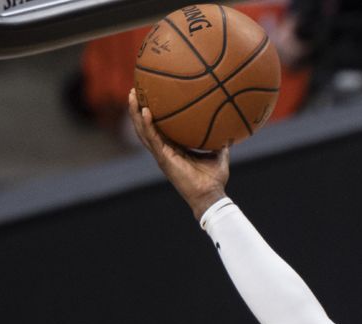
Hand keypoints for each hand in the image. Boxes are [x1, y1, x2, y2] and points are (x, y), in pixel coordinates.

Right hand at [127, 88, 229, 218]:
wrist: (210, 194)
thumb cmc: (214, 179)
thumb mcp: (219, 154)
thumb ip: (221, 141)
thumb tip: (229, 127)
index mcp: (173, 148)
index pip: (159, 127)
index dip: (152, 113)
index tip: (149, 96)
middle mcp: (164, 150)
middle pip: (145, 126)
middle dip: (137, 108)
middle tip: (135, 90)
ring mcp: (161, 154)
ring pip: (142, 131)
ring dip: (135, 113)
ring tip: (133, 96)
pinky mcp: (163, 159)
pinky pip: (152, 139)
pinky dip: (148, 125)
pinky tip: (145, 111)